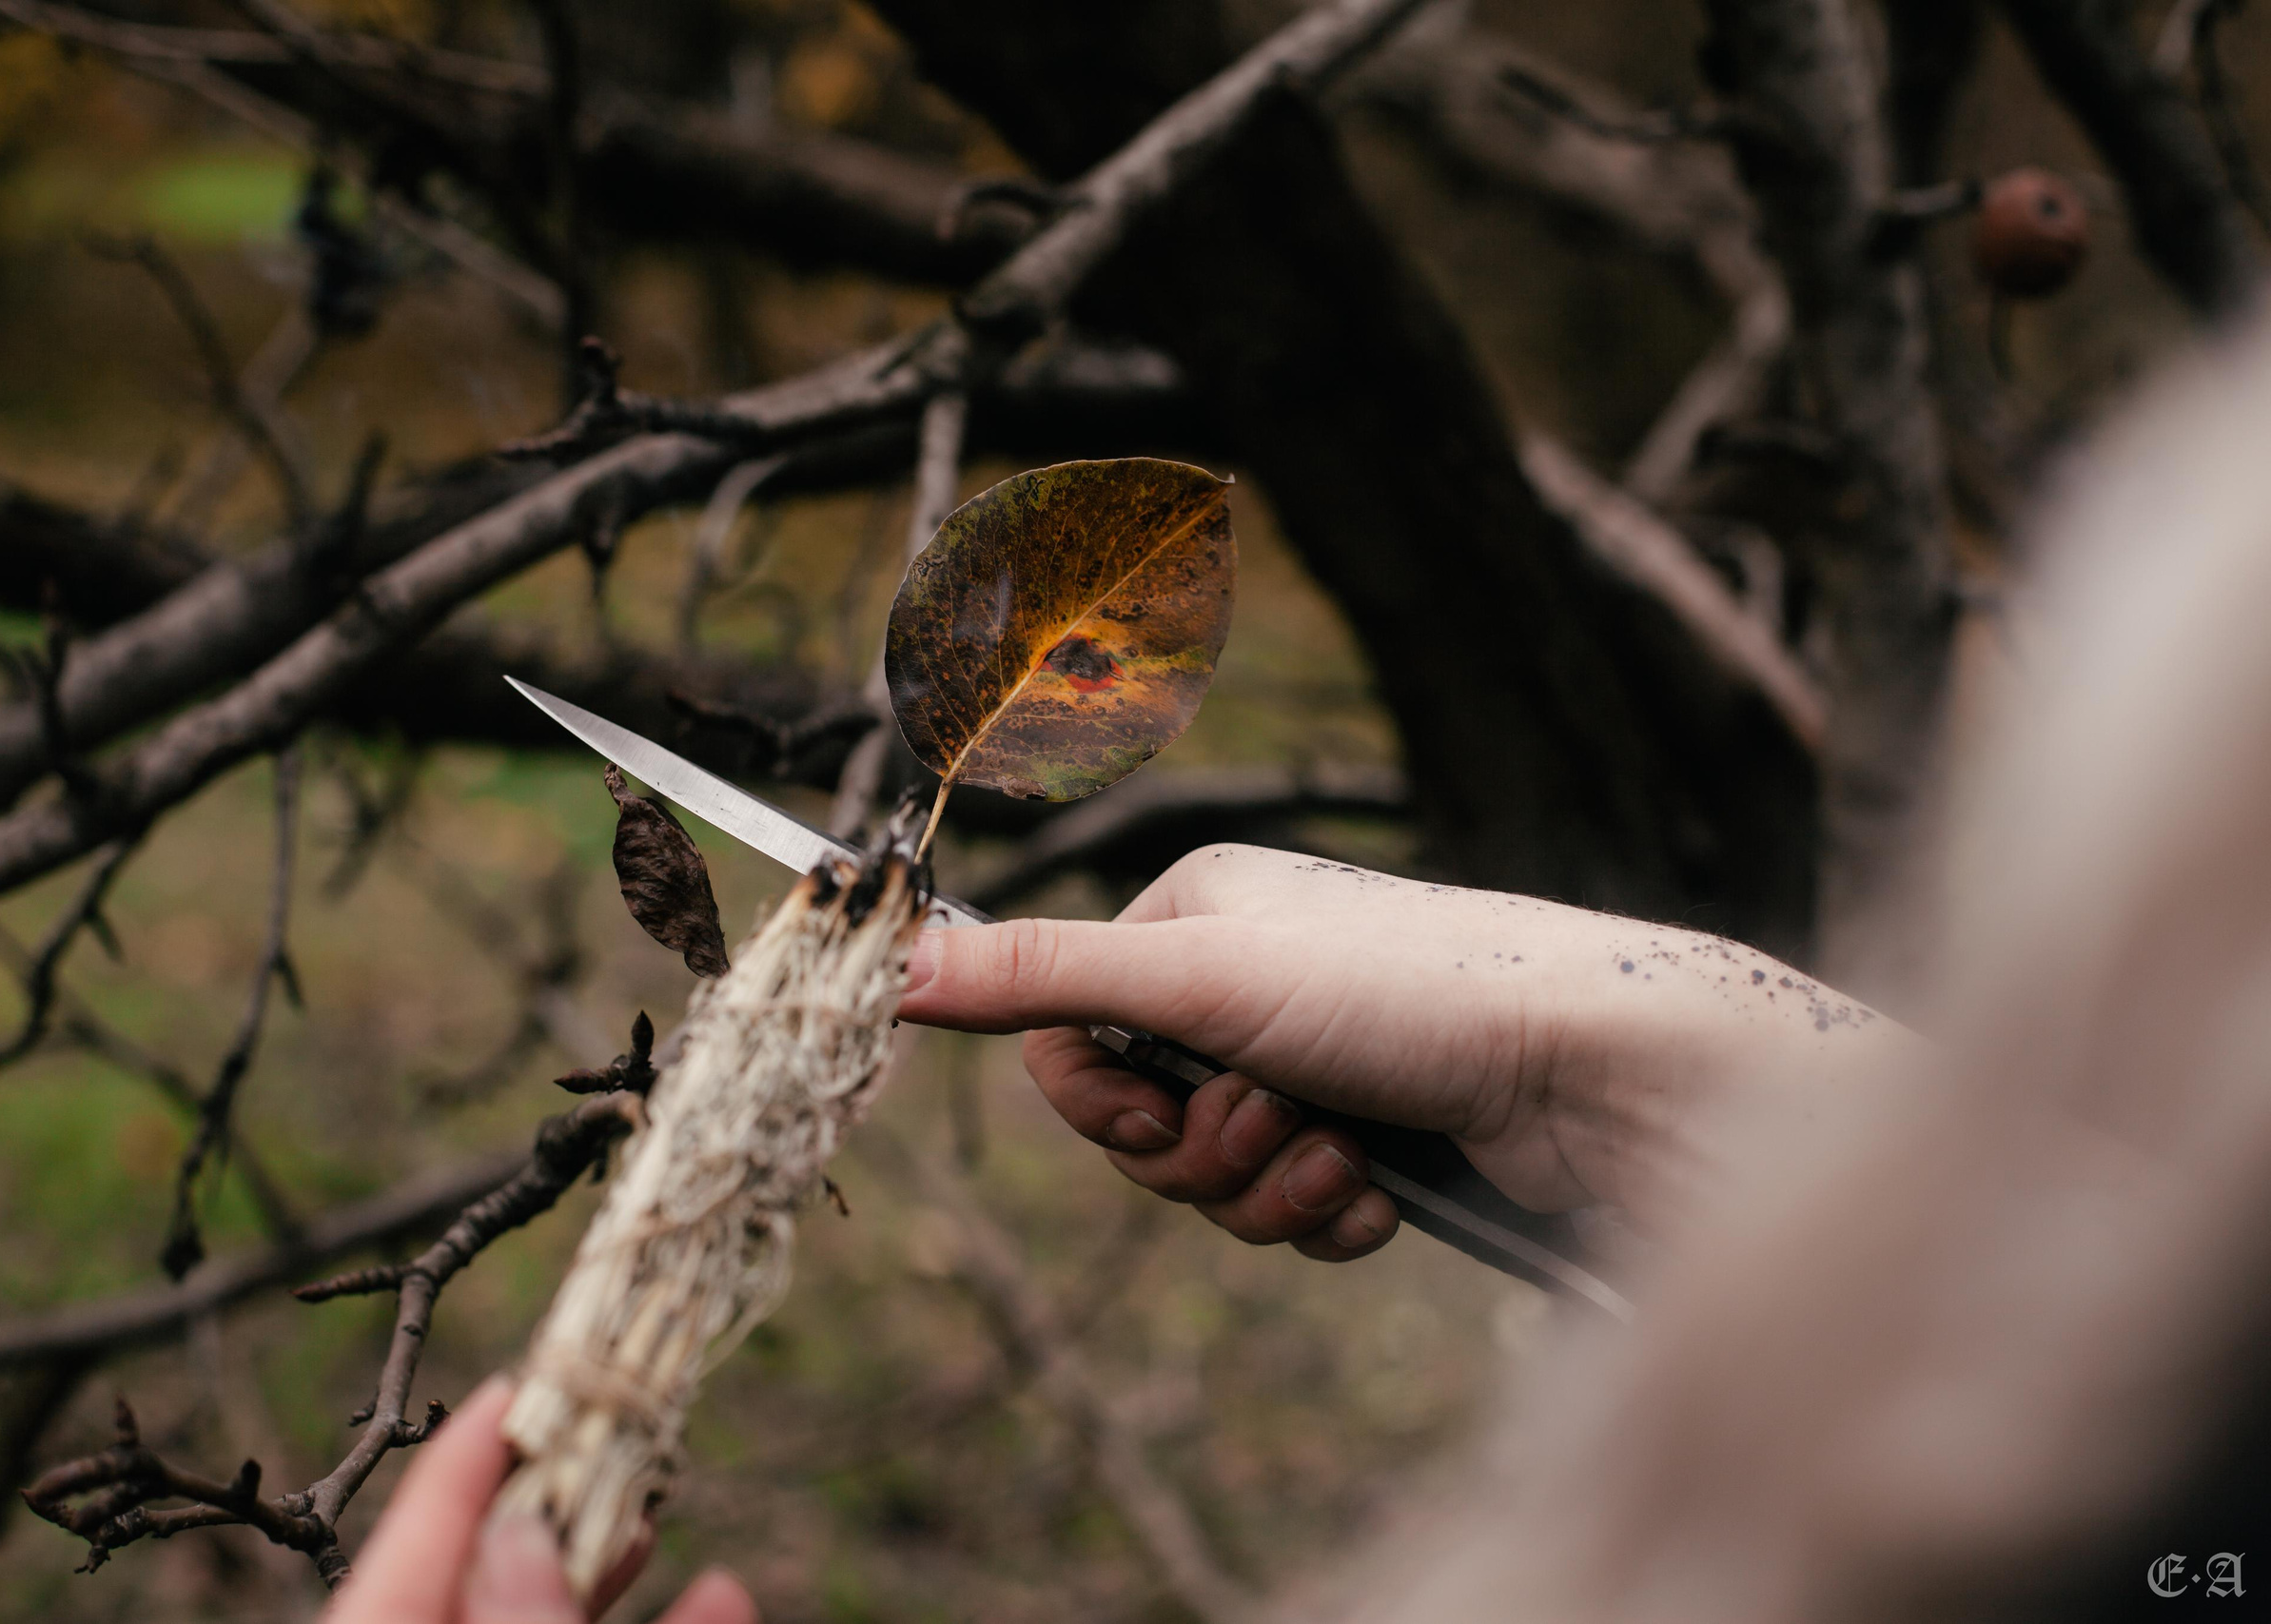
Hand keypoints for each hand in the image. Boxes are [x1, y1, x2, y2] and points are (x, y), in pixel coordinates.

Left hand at [322, 1376, 756, 1623]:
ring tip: (662, 1496)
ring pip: (552, 1612)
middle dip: (554, 1495)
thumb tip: (522, 1533)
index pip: (412, 1544)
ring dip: (615, 1554)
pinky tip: (724, 1593)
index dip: (459, 1460)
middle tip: (607, 1419)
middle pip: (489, 1565)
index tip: (510, 1381)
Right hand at [898, 844, 1902, 1256]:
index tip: (1156, 1107)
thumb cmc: (1407, 994)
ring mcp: (1313, 1055)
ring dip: (1266, 1187)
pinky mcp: (1372, 1129)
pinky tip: (1381, 1186)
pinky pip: (1289, 1207)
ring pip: (1213, 1174)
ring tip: (1341, 1154)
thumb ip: (1040, 976)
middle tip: (1274, 1121)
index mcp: (1195, 913)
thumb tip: (885, 961)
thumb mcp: (1200, 978)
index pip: (1069, 1033)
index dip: (1100, 1100)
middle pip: (1139, 1115)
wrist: (1589, 1073)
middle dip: (1201, 1149)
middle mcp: (1249, 976)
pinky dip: (1325, 1213)